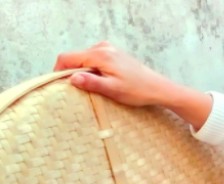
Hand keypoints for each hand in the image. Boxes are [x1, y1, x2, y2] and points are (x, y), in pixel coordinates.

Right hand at [53, 42, 211, 128]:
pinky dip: (92, 70)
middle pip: (75, 57)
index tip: (60, 86)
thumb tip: (72, 78)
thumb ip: (92, 83)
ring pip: (84, 59)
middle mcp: (103, 47)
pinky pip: (94, 60)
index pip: (67, 58)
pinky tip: (101, 82)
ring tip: (93, 87)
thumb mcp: (113, 90)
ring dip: (83, 72)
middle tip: (78, 90)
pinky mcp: (113, 54)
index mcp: (100, 55)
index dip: (59, 71)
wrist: (158, 88)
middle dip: (72, 72)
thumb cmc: (138, 91)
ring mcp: (108, 49)